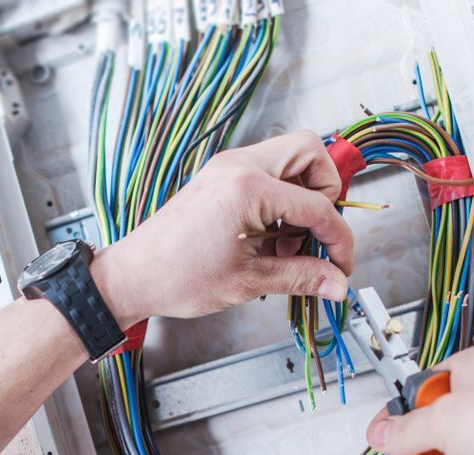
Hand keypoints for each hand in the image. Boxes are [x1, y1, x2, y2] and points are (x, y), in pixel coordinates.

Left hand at [90, 131, 352, 327]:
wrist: (132, 276)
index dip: (338, 239)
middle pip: (310, 153)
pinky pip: (268, 175)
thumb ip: (301, 277)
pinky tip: (269, 241)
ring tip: (287, 246)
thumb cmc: (175, 276)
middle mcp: (238, 166)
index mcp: (247, 187)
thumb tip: (336, 283)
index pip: (318, 206)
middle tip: (317, 235)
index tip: (341, 265)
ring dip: (302, 199)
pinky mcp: (220, 178)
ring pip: (290, 161)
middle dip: (325, 194)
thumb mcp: (248, 281)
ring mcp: (227, 168)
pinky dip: (280, 202)